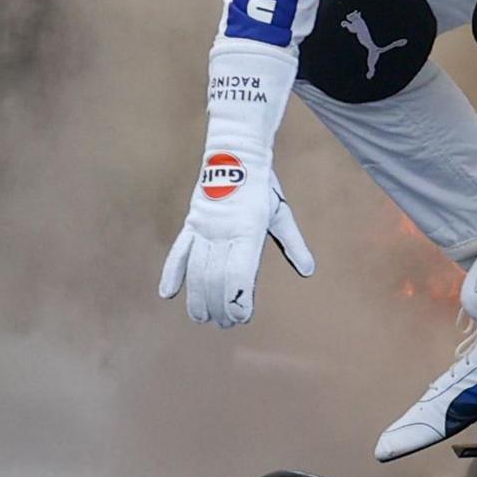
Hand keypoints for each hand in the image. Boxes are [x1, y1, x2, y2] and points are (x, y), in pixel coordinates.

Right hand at [157, 140, 314, 326]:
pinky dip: (171, 273)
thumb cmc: (262, 186)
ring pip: (195, 270)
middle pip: (216, 278)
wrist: (235, 152)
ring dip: (197, 297)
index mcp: (247, 230)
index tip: (241, 317)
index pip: (239, 273)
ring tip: (202, 318)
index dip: (238, 299)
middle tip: (225, 324)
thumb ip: (293, 243)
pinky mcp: (191, 223)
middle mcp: (223, 231)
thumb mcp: (281, 214)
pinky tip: (168, 294)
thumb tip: (308, 270)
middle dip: (219, 305)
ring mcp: (204, 227)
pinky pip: (178, 252)